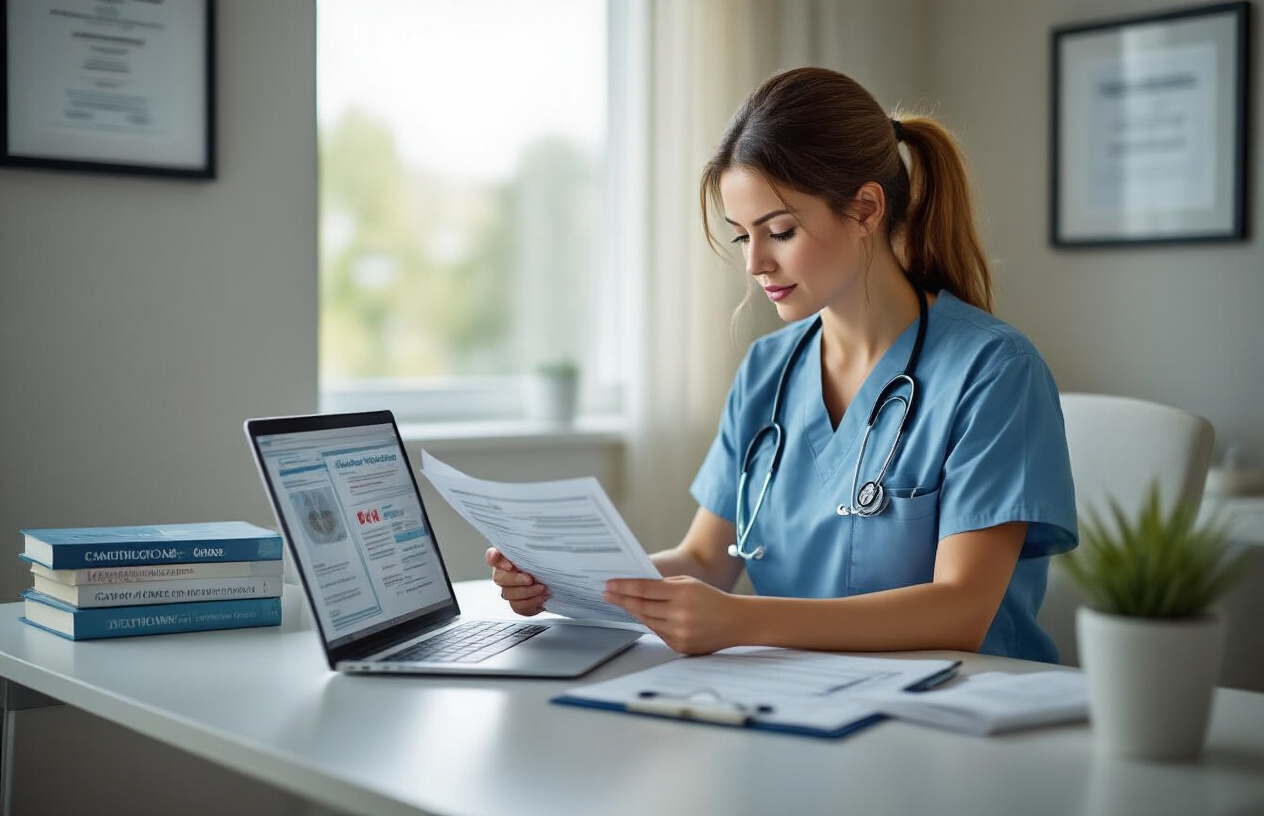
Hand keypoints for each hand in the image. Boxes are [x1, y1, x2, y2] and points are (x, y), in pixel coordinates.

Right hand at [485, 548, 548, 616]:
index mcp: (505, 559)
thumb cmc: (545, 564)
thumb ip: (530, 550)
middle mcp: (503, 574)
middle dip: (515, 579)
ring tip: (542, 588)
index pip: (491, 556)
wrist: (555, 583)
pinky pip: (518, 606)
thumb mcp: (540, 553)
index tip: (509, 565)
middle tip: (530, 579)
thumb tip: (533, 542)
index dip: (495, 560)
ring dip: (526, 592)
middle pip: (499, 578)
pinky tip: (542, 597)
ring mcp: (508, 590)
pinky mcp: (516, 604)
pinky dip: (531, 602)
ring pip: (508, 594)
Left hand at [603, 576, 737, 654]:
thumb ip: (664, 585)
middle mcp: (680, 614)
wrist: (736, 622)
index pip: (645, 589)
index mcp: (682, 593)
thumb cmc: (711, 599)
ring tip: (624, 603)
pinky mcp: (680, 646)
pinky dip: (652, 624)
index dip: (625, 587)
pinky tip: (647, 617)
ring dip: (635, 612)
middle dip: (622, 600)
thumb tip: (636, 587)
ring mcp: (680, 632)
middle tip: (607, 595)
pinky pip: (658, 633)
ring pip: (648, 621)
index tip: (610, 585)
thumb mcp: (689, 583)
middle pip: (642, 607)